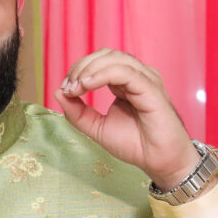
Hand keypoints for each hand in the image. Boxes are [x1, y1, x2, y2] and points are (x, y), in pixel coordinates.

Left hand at [52, 50, 198, 187]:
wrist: (159, 161)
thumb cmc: (135, 144)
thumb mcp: (97, 128)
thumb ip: (78, 112)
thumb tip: (58, 93)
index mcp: (126, 82)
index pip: (100, 61)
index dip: (79, 70)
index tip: (65, 89)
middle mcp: (137, 76)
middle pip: (106, 55)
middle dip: (81, 67)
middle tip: (68, 87)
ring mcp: (145, 80)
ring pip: (115, 59)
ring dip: (89, 69)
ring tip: (76, 88)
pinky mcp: (151, 88)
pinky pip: (124, 72)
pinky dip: (102, 75)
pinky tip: (87, 85)